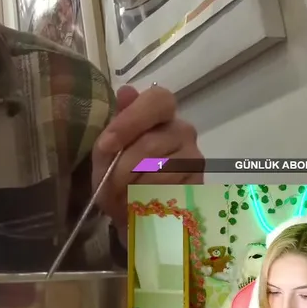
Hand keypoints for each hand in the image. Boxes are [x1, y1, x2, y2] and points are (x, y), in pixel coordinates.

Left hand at [91, 84, 202, 227]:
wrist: (134, 216)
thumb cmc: (118, 179)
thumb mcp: (107, 152)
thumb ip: (115, 124)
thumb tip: (126, 91)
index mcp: (159, 115)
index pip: (158, 99)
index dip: (131, 120)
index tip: (107, 145)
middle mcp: (182, 130)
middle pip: (150, 143)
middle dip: (122, 168)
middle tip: (109, 184)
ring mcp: (195, 157)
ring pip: (158, 170)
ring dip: (132, 187)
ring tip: (123, 196)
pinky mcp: (199, 185)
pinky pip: (169, 191)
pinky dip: (147, 201)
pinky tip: (140, 204)